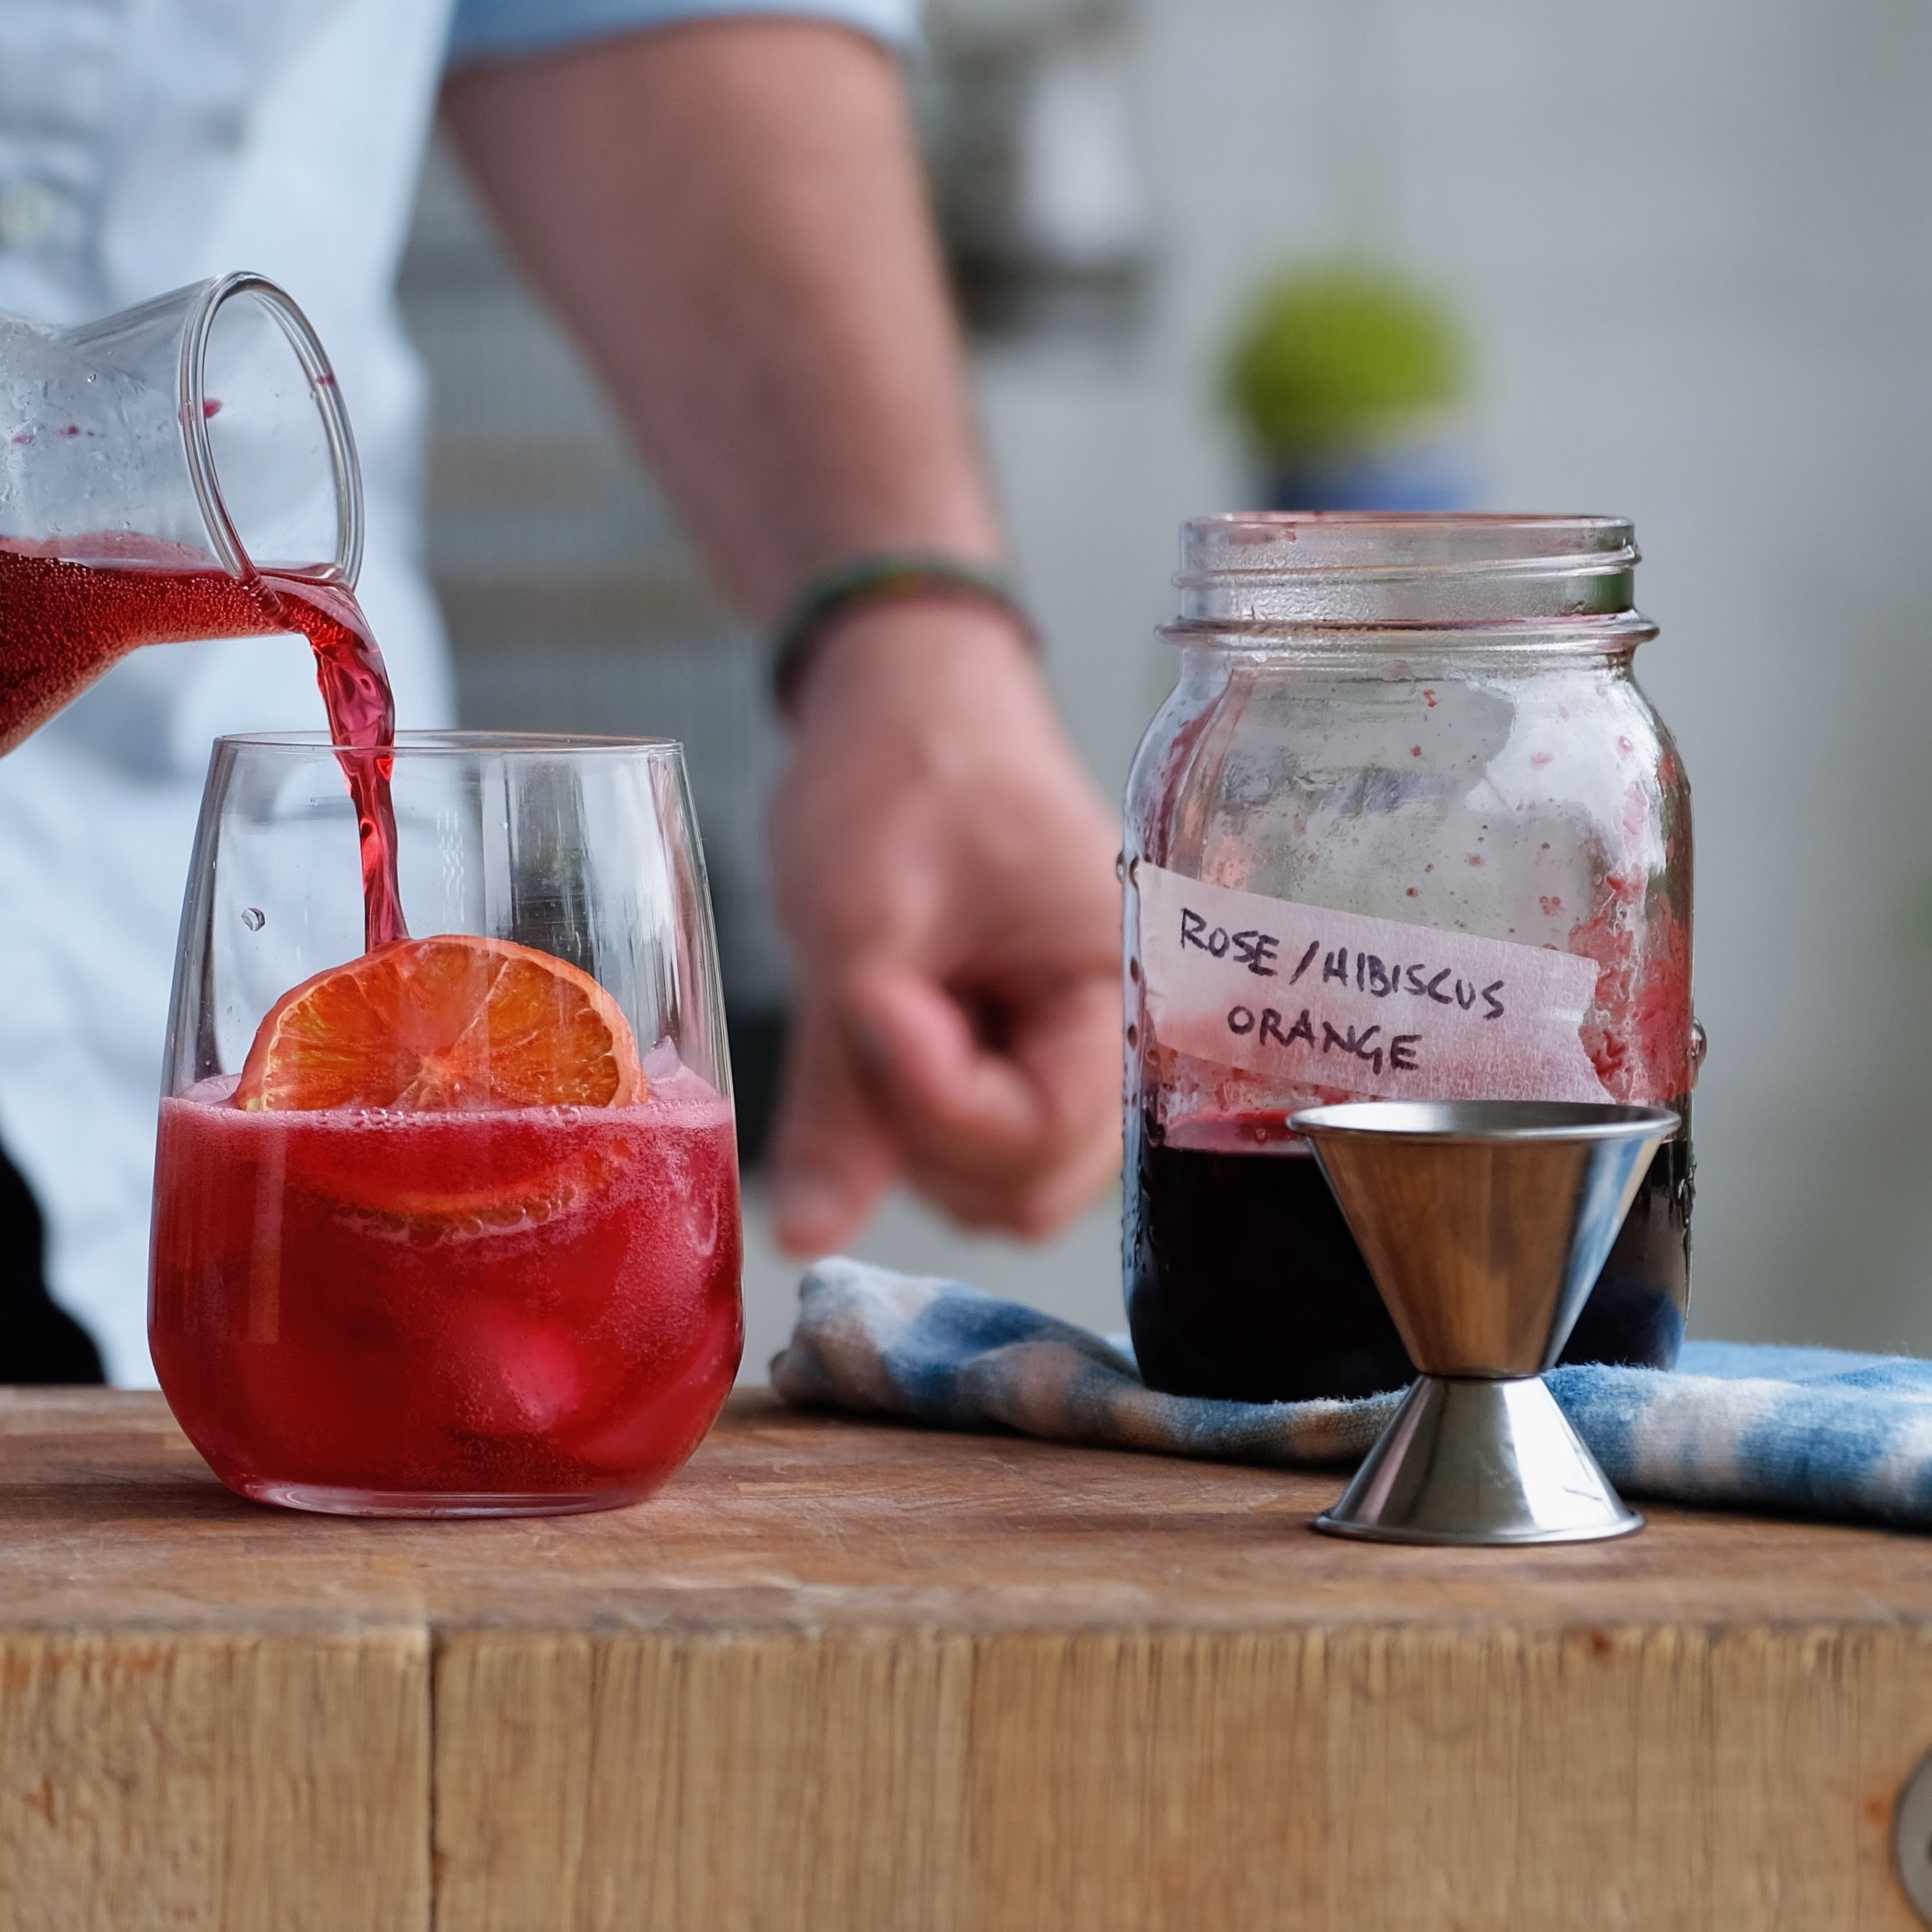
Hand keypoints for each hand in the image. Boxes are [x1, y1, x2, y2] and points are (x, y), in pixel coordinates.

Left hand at [763, 600, 1123, 1252]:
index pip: (1043, 1130)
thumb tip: (803, 1235)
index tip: (870, 999)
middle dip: (927, 1134)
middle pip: (1030, 1184)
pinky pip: (971, 1143)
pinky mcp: (1018, 1055)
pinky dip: (909, 1111)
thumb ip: (839, 1097)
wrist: (902, 695)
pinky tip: (882, 1020)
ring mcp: (1069, 1053)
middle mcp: (1121, 1036)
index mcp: (1128, 984)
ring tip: (877, 1000)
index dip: (935, 1094)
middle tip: (869, 1016)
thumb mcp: (857, 926)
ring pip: (995, 1180)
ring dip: (911, 1127)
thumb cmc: (902, 772)